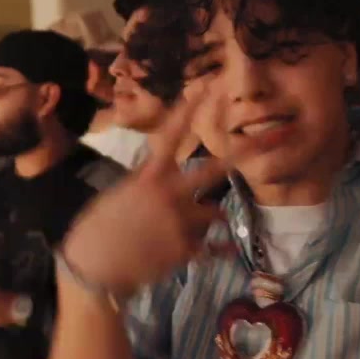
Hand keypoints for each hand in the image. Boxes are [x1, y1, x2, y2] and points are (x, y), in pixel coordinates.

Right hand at [60, 91, 235, 294]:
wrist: (95, 269)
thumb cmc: (95, 230)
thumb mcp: (116, 196)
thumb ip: (141, 184)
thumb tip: (154, 178)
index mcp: (148, 178)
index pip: (171, 137)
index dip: (188, 111)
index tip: (205, 89)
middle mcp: (170, 195)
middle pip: (212, 171)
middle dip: (239, 156)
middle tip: (264, 142)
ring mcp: (181, 223)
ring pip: (214, 213)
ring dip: (212, 216)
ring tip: (200, 222)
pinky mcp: (186, 250)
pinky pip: (213, 247)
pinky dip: (219, 249)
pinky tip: (228, 250)